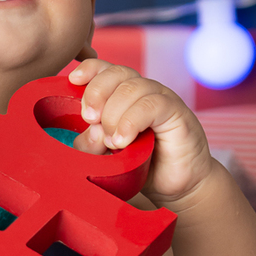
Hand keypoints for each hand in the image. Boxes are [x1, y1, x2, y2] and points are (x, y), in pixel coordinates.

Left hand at [67, 58, 212, 205]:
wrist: (180, 185)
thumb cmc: (144, 167)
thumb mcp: (107, 157)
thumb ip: (92, 145)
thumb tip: (88, 131)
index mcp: (124, 96)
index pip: (106, 69)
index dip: (90, 69)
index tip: (74, 80)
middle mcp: (143, 92)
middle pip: (117, 73)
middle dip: (97, 92)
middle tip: (90, 119)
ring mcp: (161, 99)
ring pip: (132, 88)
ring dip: (114, 114)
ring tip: (112, 142)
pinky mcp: (177, 112)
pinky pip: (152, 104)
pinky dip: (132, 121)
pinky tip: (124, 140)